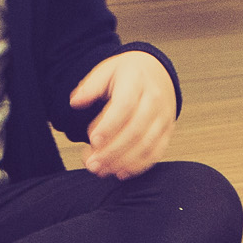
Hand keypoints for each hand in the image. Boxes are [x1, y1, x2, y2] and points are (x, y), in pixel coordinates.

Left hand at [67, 51, 177, 178]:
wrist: (157, 72)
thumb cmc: (128, 74)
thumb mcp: (106, 71)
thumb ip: (90, 87)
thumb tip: (75, 102)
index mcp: (136, 81)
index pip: (124, 106)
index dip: (109, 126)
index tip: (92, 140)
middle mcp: (154, 99)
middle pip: (135, 130)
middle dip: (112, 151)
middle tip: (91, 164)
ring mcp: (163, 117)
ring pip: (146, 145)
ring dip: (122, 162)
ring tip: (101, 170)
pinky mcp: (167, 131)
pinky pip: (156, 152)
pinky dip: (139, 166)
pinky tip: (120, 172)